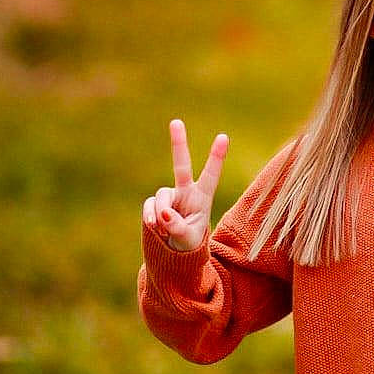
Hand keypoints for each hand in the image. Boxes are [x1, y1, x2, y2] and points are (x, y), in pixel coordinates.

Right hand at [142, 118, 229, 252]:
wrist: (174, 252)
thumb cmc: (189, 243)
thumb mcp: (188, 239)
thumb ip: (177, 227)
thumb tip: (163, 214)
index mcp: (202, 197)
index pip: (211, 175)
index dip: (216, 157)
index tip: (224, 137)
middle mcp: (186, 192)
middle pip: (181, 165)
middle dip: (178, 143)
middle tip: (176, 121)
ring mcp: (169, 197)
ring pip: (161, 196)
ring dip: (161, 213)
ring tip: (164, 230)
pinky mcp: (155, 204)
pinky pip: (149, 206)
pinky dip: (150, 217)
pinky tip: (155, 227)